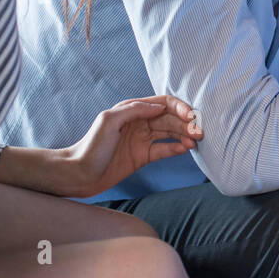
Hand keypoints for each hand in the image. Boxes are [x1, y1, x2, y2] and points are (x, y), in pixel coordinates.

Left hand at [56, 95, 202, 198]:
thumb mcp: (109, 121)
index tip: (190, 116)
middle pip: (170, 118)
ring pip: (171, 133)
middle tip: (200, 131)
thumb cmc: (90, 146)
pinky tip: (186, 149)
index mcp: (132, 110)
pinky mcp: (143, 156)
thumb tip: (159, 107)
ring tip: (197, 141)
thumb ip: (133, 110)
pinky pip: (164, 149)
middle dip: (187, 123)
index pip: (163, 103)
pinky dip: (177, 148)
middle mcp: (140, 122)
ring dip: (185, 135)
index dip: (179, 107)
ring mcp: (143, 139)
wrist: (79, 174)